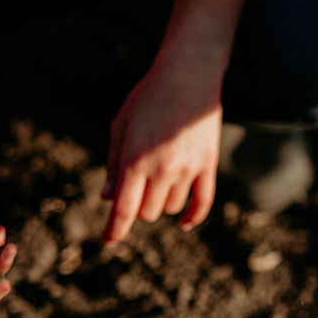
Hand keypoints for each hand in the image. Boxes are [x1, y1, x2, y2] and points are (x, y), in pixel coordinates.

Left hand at [101, 0, 246, 244]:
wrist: (189, 75)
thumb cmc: (148, 97)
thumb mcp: (122, 126)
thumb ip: (115, 163)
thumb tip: (110, 198)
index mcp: (135, 159)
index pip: (124, 208)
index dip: (114, 230)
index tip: (108, 242)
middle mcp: (162, 168)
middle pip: (147, 211)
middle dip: (138, 207)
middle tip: (136, 190)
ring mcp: (188, 168)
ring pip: (170, 207)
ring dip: (160, 203)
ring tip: (157, 184)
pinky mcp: (208, 164)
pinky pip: (202, 202)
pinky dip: (191, 217)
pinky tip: (183, 223)